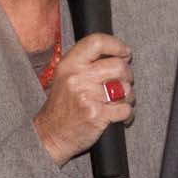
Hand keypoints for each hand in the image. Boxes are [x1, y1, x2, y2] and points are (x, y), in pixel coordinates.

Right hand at [33, 33, 132, 165]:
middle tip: (122, 84)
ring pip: (126, 89)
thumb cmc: (63, 106)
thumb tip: (120, 54)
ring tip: (116, 103)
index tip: (125, 54)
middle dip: (127, 75)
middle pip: (119, 66)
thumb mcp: (67, 77)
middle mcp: (77, 78)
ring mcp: (87, 96)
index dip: (117, 45)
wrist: (50, 135)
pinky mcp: (96, 115)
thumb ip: (88, 63)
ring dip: (127, 97)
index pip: (97, 42)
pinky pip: (125, 109)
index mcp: (69, 64)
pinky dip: (126, 114)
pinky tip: (118, 116)